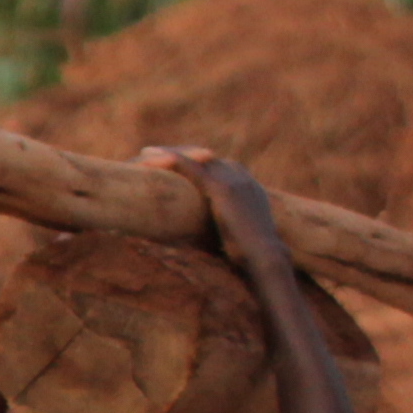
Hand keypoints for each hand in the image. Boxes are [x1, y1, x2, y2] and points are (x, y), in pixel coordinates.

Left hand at [140, 145, 287, 278]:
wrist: (267, 260)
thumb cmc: (253, 259)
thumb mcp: (240, 239)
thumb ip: (226, 233)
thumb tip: (213, 246)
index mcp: (249, 189)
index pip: (220, 168)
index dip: (196, 166)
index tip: (177, 168)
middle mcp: (243, 178)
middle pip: (206, 159)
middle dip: (180, 156)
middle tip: (153, 155)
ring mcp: (234, 180)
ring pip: (197, 160)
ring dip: (170, 155)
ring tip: (145, 153)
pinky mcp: (223, 189)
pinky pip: (192, 169)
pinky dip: (171, 160)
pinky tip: (150, 156)